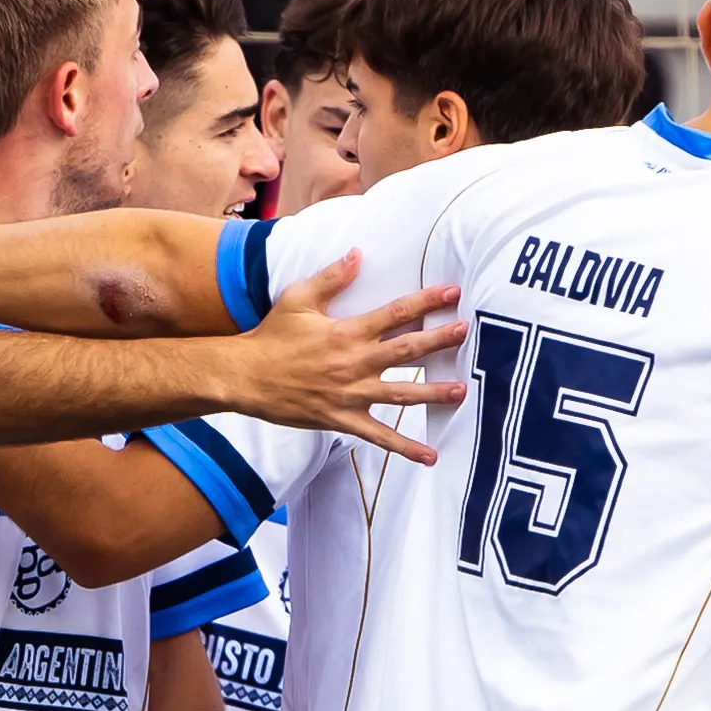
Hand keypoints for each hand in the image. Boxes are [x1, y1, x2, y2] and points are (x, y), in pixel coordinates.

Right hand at [230, 252, 467, 464]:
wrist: (245, 377)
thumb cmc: (271, 337)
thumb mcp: (299, 299)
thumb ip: (332, 277)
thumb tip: (358, 255)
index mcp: (347, 331)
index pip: (396, 312)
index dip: (427, 302)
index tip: (453, 294)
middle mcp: (354, 362)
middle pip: (407, 351)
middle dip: (440, 341)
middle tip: (466, 333)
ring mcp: (351, 394)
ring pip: (402, 394)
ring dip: (434, 392)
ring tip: (461, 391)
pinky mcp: (343, 419)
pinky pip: (380, 436)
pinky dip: (406, 448)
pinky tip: (430, 455)